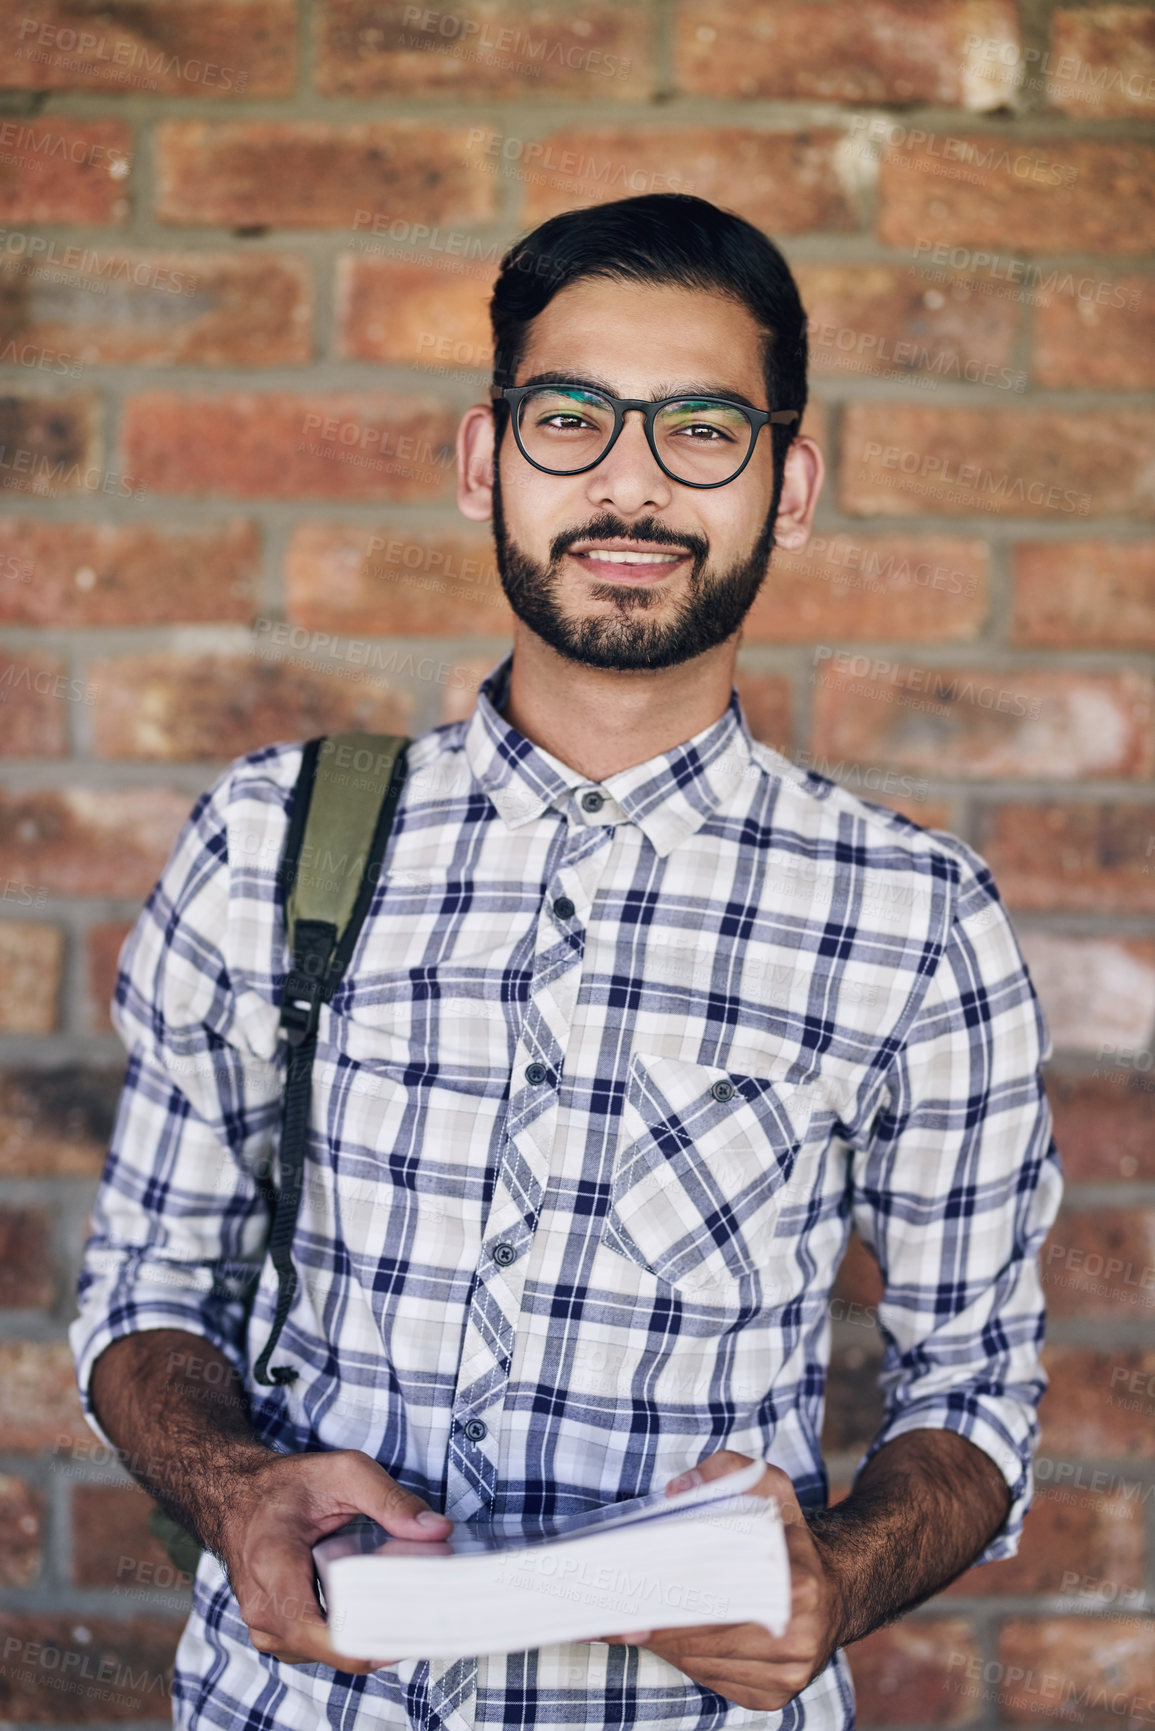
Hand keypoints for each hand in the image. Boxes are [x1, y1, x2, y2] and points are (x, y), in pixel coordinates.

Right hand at [218, 1448, 452, 1671]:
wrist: (237, 1495)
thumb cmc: (287, 1484)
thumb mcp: (344, 1472)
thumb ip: (391, 1499)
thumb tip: (437, 1530)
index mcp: (274, 1567)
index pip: (320, 1633)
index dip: (369, 1642)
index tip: (409, 1630)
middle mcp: (262, 1608)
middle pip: (330, 1649)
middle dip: (377, 1637)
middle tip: (421, 1614)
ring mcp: (263, 1626)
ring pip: (325, 1654)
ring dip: (363, 1637)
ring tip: (400, 1608)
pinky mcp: (273, 1631)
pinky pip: (315, 1648)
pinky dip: (345, 1635)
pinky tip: (371, 1612)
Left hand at [599, 1450, 844, 1711]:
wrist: (841, 1586)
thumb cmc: (793, 1536)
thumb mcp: (771, 1487)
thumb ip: (727, 1470)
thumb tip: (678, 1491)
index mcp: (796, 1587)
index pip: (714, 1603)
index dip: (665, 1607)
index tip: (625, 1606)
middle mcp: (796, 1639)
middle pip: (703, 1640)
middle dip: (654, 1629)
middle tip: (610, 1618)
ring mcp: (788, 1675)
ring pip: (704, 1665)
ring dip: (665, 1646)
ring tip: (629, 1624)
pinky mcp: (777, 1695)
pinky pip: (715, 1681)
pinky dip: (688, 1661)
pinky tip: (669, 1640)